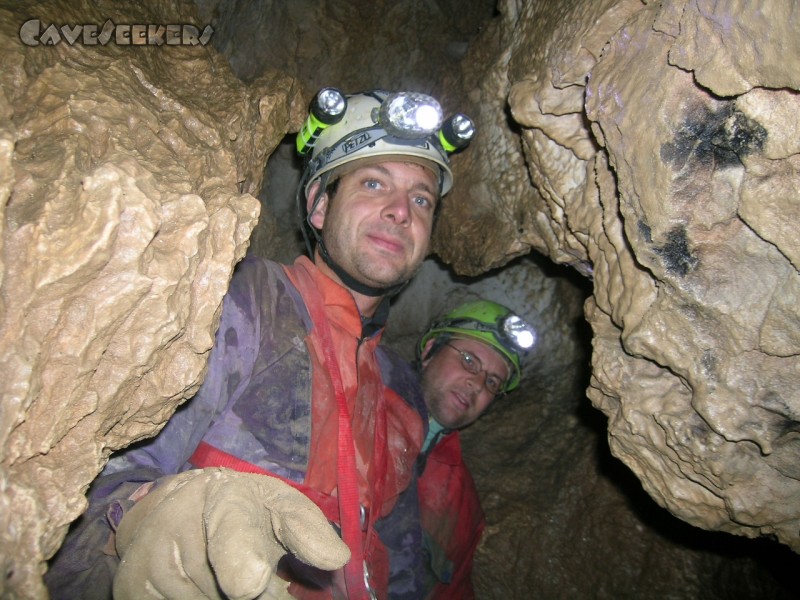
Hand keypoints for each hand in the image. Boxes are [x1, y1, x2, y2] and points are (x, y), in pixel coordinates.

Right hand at [113, 468, 349, 599]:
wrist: (180, 507)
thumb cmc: (244, 511)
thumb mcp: (279, 507)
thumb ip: (306, 529)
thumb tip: (336, 558)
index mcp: (225, 496)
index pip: (231, 526)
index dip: (239, 556)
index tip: (250, 584)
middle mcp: (177, 519)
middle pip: (224, 586)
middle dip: (252, 592)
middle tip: (255, 577)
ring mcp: (147, 554)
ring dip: (221, 596)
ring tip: (221, 572)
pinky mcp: (130, 586)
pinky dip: (200, 599)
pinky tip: (201, 585)